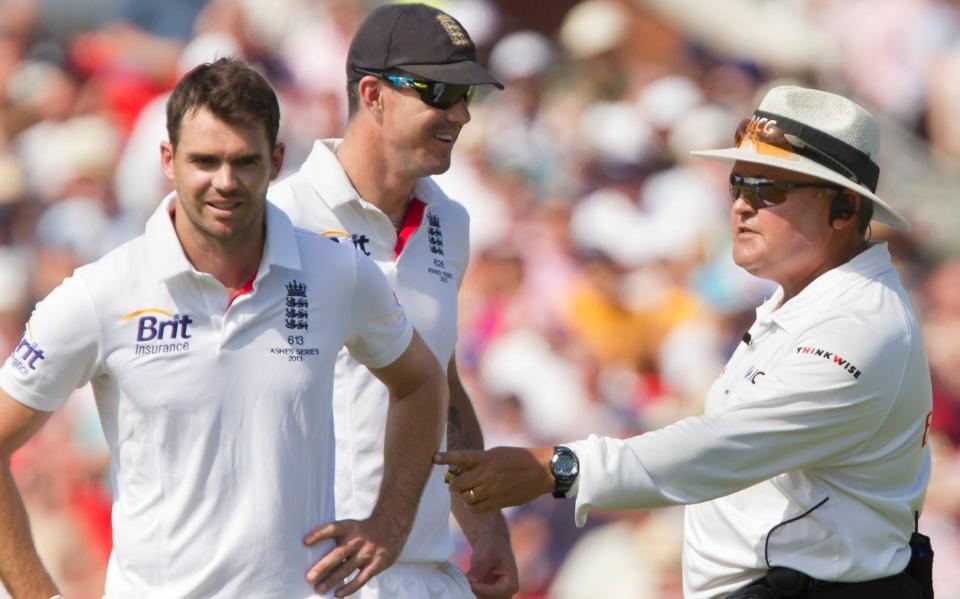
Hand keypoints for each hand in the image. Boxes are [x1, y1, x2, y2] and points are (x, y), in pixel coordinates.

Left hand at [303, 516, 404, 596]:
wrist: (392, 524)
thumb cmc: (364, 529)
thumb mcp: (351, 526)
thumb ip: (337, 538)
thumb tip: (313, 550)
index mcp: (349, 528)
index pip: (332, 529)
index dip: (318, 534)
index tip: (305, 542)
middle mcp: (357, 540)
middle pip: (338, 554)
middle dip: (323, 567)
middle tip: (309, 577)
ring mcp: (367, 553)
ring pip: (347, 569)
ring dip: (332, 580)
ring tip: (320, 589)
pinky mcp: (377, 564)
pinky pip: (361, 578)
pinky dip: (349, 588)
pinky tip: (338, 594)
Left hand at [434, 446, 553, 511]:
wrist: (541, 471)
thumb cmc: (518, 459)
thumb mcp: (498, 453)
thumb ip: (480, 461)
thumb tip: (461, 470)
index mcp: (486, 458)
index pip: (461, 457)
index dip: (446, 457)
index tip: (434, 458)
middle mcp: (487, 473)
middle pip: (458, 484)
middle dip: (455, 485)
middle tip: (457, 484)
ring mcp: (492, 489)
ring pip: (466, 498)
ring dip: (465, 496)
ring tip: (469, 492)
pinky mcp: (499, 501)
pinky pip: (477, 508)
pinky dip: (473, 506)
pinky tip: (477, 501)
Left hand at [466, 530, 518, 598]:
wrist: (491, 542)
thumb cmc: (492, 546)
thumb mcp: (486, 554)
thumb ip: (480, 568)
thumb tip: (471, 580)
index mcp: (511, 584)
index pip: (496, 593)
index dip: (482, 589)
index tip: (471, 582)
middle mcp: (506, 593)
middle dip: (477, 593)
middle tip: (467, 582)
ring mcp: (497, 595)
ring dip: (473, 592)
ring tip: (467, 580)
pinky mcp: (488, 594)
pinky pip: (479, 597)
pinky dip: (472, 591)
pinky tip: (467, 582)